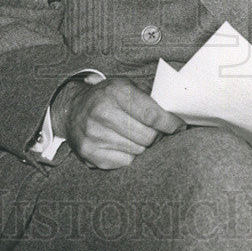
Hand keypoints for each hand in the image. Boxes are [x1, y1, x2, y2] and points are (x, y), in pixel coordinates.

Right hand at [50, 75, 184, 169]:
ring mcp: (94, 135)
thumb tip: (178, 115)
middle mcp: (103, 113)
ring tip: (136, 136)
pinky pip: (125, 163)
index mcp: (116, 92)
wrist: (72, 109)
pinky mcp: (89, 153)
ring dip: (143, 146)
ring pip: (138, 151)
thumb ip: (150, 99)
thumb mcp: (127, 87)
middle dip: (157, 136)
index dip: (170, 124)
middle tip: (157, 132)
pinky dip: (129, 156)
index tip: (179, 127)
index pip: (152, 115)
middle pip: (148, 137)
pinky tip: (122, 144)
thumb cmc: (108, 97)